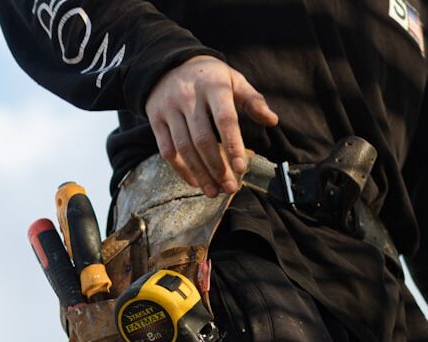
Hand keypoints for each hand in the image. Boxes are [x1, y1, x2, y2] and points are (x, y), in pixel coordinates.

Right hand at [144, 55, 279, 197]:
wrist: (167, 65)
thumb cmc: (208, 77)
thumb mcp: (232, 79)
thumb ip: (253, 100)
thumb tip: (272, 120)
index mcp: (212, 86)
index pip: (224, 119)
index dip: (233, 145)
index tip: (241, 167)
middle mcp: (188, 97)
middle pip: (202, 139)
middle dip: (217, 167)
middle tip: (231, 187)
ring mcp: (169, 109)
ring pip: (184, 148)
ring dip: (200, 173)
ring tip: (214, 191)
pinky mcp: (155, 120)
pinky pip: (167, 150)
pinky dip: (181, 169)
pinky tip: (195, 182)